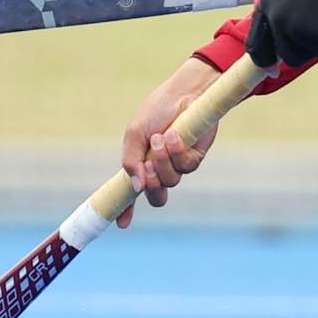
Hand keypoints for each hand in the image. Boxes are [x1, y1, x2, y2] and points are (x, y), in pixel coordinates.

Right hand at [116, 57, 224, 228]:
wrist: (184, 92)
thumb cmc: (157, 110)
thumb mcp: (135, 134)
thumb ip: (131, 161)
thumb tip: (137, 188)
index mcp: (140, 164)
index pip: (133, 193)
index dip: (127, 210)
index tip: (122, 224)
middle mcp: (159, 168)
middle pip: (157, 197)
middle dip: (152, 185)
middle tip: (149, 166)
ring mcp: (178, 164)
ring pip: (171, 181)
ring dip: (164, 162)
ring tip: (161, 138)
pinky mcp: (195, 157)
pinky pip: (186, 167)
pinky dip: (178, 151)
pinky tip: (176, 134)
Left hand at [247, 0, 317, 69]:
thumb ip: (275, 6)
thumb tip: (278, 28)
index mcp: (265, 8)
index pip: (256, 47)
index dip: (266, 61)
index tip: (273, 69)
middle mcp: (277, 22)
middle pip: (288, 55)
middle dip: (303, 50)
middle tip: (317, 37)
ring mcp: (296, 30)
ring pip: (311, 52)